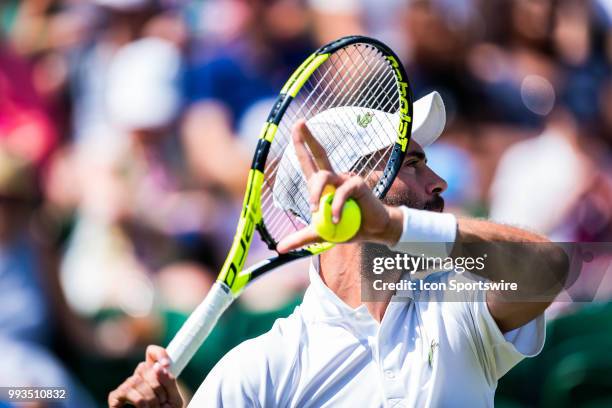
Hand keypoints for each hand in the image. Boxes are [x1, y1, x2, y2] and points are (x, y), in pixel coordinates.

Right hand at [108, 345, 182, 407]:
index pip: (152, 352)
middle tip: (162, 402)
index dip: (159, 354)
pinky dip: (139, 403)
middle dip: (158, 386)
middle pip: (146, 367)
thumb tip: (158, 367)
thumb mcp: (174, 399)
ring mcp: (126, 385)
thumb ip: (169, 382)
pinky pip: (127, 392)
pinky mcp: (115, 396)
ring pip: (137, 381)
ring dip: (150, 398)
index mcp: (154, 373)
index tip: (167, 365)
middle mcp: (138, 375)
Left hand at [277, 120, 403, 252]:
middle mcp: (334, 177)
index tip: (297, 125)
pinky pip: (340, 194)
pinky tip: (335, 220)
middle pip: (319, 153)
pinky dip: (335, 208)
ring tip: (314, 211)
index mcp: (323, 185)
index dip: (302, 144)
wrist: (374, 231)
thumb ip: (301, 238)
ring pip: (323, 178)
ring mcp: (346, 179)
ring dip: (315, 194)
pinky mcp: (357, 185)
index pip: (309, 162)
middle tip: (299, 123)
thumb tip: (279, 248)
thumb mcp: (321, 233)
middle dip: (307, 138)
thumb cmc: (348, 226)